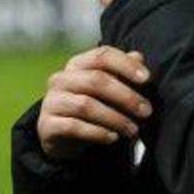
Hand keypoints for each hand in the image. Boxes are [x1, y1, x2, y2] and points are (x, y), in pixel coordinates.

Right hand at [37, 46, 154, 160]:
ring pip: (86, 105)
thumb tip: (138, 56)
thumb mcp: (109, 88)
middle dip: (127, 97)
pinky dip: (97, 132)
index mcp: (78, 64)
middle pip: (97, 81)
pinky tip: (113, 138)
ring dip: (115, 119)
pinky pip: (74, 127)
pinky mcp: (46, 124)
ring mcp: (51, 101)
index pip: (103, 55)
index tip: (147, 79)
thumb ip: (123, 72)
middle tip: (147, 111)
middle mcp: (61, 79)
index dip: (126, 65)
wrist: (64, 137)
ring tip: (133, 130)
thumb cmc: (94, 105)